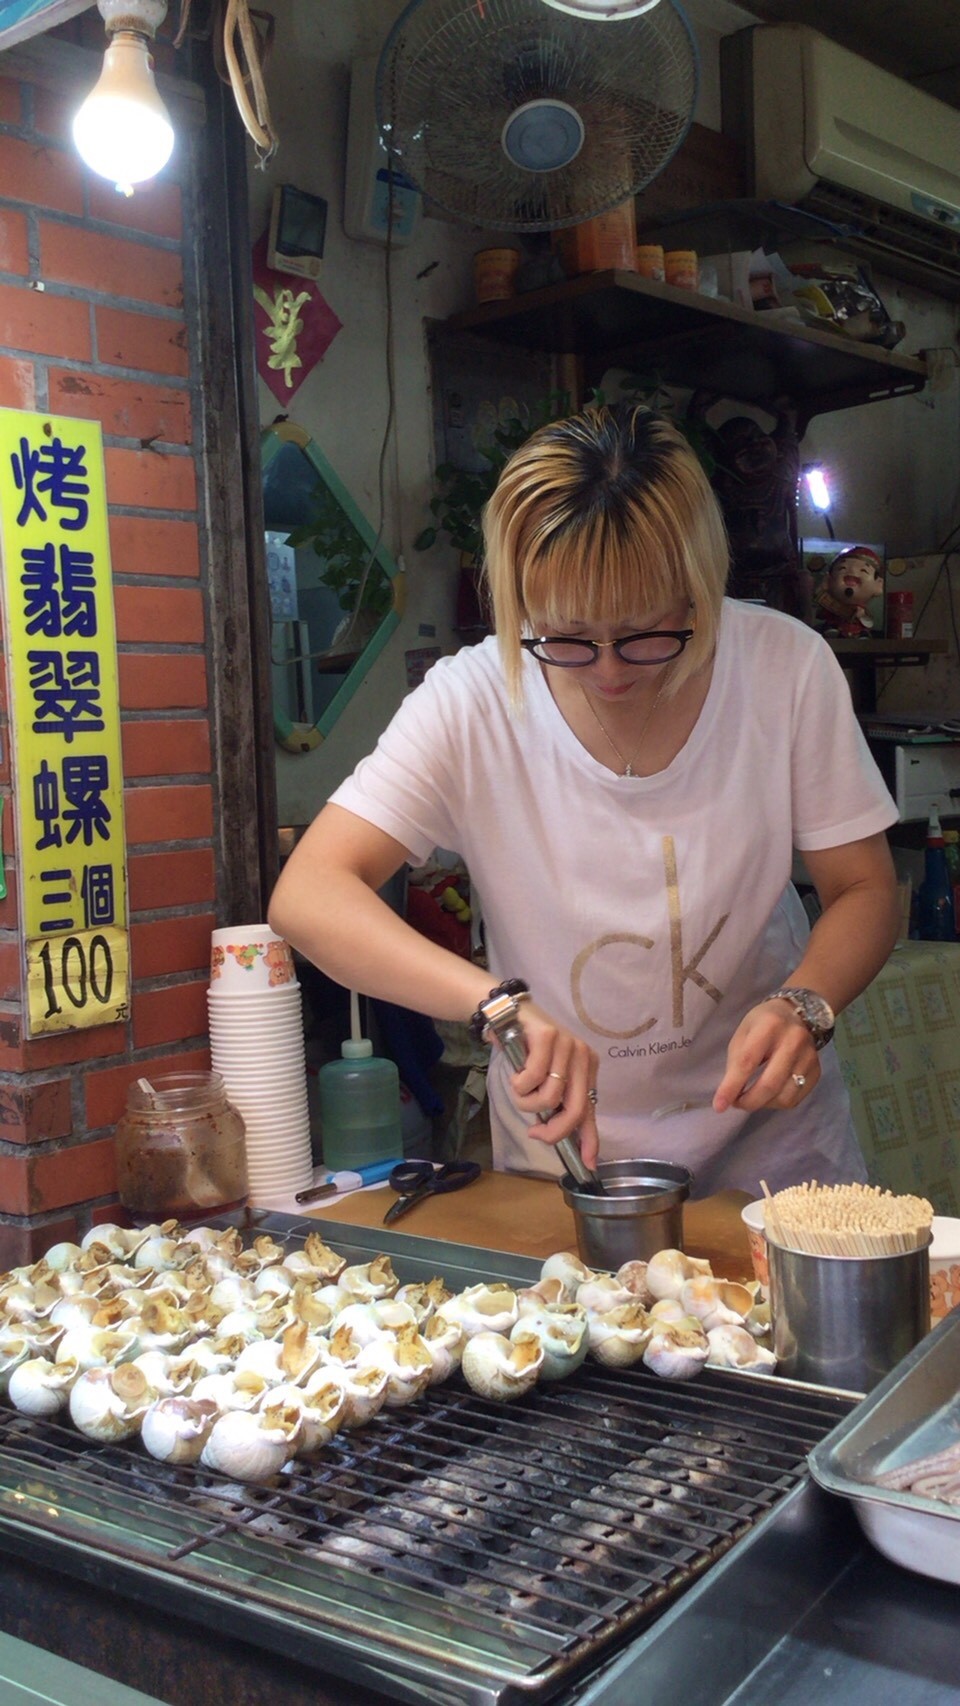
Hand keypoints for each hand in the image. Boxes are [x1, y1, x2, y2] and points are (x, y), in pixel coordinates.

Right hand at [500, 1003, 599, 1166]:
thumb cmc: (526, 1052)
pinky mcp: (548, 1036)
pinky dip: (518, 1083)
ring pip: (550, 1097)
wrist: (506, 1014)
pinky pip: (532, 1078)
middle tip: (534, 1133)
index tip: (588, 1164)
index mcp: (587, 1069)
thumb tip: (565, 1140)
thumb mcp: (546, 1080)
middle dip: (553, 1130)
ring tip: (519, 1089)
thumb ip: (557, 1105)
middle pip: (575, 1109)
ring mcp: (568, 1044)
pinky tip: (515, 1073)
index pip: (591, 1109)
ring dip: (527, 1102)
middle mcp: (583, 1056)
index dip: (590, 1139)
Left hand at [713, 1000, 819, 1113]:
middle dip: (749, 1101)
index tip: (719, 1105)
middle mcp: (794, 1040)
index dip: (732, 1086)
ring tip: (752, 1097)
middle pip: (770, 1084)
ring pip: (784, 1097)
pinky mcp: (817, 1071)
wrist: (796, 1014)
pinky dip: (777, 1103)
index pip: (748, 1062)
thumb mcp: (743, 1034)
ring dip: (763, 1104)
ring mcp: (809, 1057)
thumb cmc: (762, 1024)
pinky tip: (769, 1094)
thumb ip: (736, 1062)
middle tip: (736, 1104)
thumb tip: (731, 1094)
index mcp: (769, 1025)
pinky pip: (795, 1099)